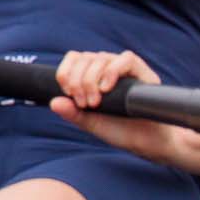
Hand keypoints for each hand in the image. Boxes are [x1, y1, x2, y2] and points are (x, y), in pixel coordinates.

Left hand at [50, 49, 178, 161]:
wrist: (147, 141)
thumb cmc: (120, 130)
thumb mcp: (91, 123)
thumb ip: (72, 113)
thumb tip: (53, 102)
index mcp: (93, 76)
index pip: (74, 58)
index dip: (66, 72)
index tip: (69, 94)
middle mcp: (108, 68)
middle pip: (84, 58)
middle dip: (78, 81)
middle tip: (85, 104)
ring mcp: (125, 69)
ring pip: (101, 58)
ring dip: (92, 80)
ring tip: (96, 102)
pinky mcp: (143, 72)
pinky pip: (126, 59)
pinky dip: (113, 71)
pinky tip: (108, 89)